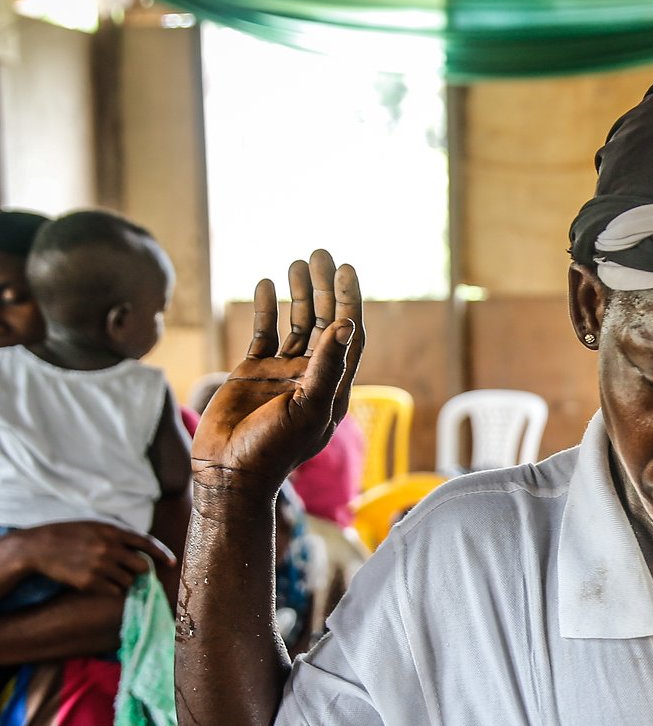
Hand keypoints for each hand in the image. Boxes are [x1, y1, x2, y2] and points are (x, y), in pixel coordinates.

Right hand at [3, 521, 173, 595]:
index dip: (162, 554)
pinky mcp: (90, 582)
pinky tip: (103, 585)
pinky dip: (113, 590)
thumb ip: (118, 536)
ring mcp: (100, 566)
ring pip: (129, 581)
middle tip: (134, 573)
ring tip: (112, 577)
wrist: (39, 547)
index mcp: (113, 531)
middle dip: (141, 571)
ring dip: (125, 582)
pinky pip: (114, 591)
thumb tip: (141, 550)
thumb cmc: (68, 535)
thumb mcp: (95, 526)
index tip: (172, 563)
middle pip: (141, 566)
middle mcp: (110, 548)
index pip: (146, 543)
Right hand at [191, 250, 362, 495]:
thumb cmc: (274, 449)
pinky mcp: (252, 373)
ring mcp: (282, 373)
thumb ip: (328, 367)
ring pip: (296, 323)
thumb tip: (346, 325)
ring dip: (299, 294)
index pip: (349, 333)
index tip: (347, 270)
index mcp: (334, 385)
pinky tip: (265, 284)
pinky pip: (263, 333)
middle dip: (325, 288)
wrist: (228, 471)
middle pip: (326, 321)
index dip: (350, 301)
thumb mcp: (309, 408)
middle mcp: (311, 375)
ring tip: (298, 262)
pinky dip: (265, 310)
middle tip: (322, 254)